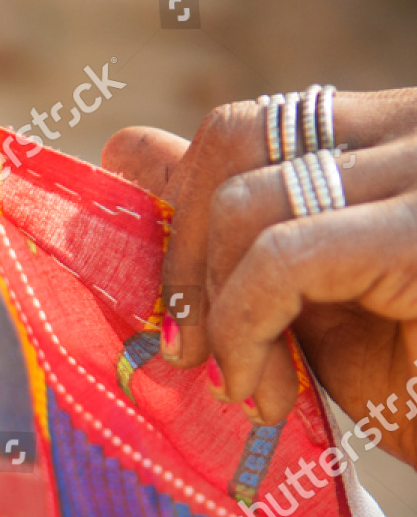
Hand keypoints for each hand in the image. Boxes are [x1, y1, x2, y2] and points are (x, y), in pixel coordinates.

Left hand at [103, 88, 416, 468]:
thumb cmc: (414, 381)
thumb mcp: (305, 297)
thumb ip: (236, 225)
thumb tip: (130, 151)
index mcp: (391, 135)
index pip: (248, 127)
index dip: (181, 207)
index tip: (171, 301)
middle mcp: (416, 129)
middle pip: (234, 142)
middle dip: (184, 259)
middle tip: (189, 353)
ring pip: (247, 203)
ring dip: (218, 313)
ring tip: (244, 386)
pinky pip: (283, 258)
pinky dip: (245, 329)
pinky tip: (262, 389)